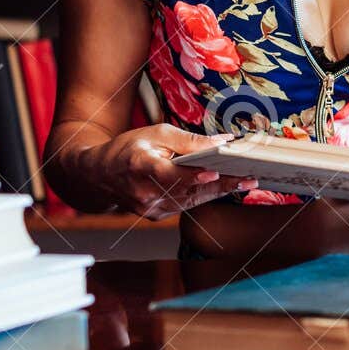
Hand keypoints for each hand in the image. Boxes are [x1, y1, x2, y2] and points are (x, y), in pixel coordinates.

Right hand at [83, 124, 257, 218]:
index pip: (168, 175)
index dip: (190, 176)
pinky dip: (205, 196)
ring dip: (219, 192)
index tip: (212, 174)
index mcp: (139, 167)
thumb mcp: (157, 133)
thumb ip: (189, 141)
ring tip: (245, 182)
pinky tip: (226, 188)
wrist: (99, 175)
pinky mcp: (156, 215)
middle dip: (221, 185)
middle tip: (249, 178)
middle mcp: (144, 193)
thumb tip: (222, 143)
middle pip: (187, 190)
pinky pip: (186, 205)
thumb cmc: (129, 148)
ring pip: (191, 201)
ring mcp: (150, 209)